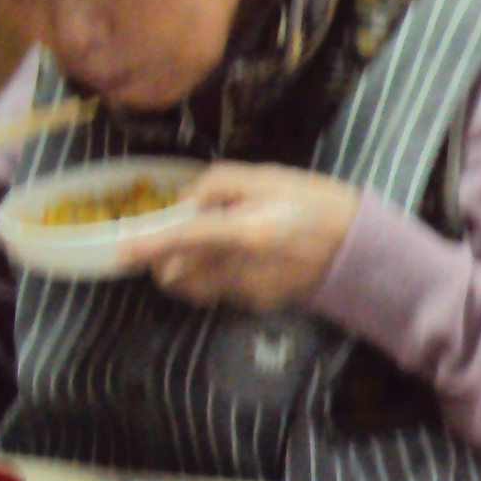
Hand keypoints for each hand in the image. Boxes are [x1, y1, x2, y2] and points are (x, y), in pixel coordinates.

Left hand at [119, 163, 358, 312]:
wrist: (357, 248)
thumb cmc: (314, 202)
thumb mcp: (266, 176)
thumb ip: (216, 185)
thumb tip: (183, 203)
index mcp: (244, 230)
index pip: (184, 238)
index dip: (150, 246)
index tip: (122, 253)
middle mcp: (240, 267)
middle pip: (176, 276)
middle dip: (164, 261)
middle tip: (172, 239)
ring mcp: (248, 291)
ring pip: (194, 288)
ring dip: (188, 270)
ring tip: (210, 246)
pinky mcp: (256, 304)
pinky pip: (220, 291)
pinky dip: (217, 276)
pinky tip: (243, 258)